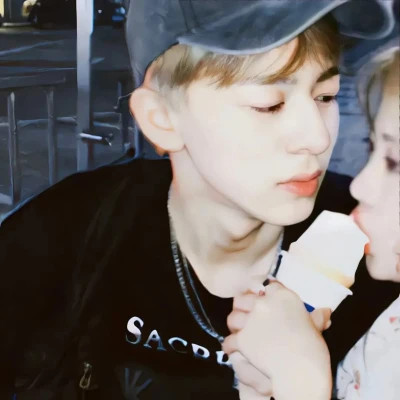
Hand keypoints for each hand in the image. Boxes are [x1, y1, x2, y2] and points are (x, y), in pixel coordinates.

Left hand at [223, 282, 331, 399]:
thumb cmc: (313, 348)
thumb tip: (325, 311)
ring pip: (233, 317)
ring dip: (235, 324)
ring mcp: (251, 320)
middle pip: (244, 298)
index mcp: (283, 296)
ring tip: (239, 331)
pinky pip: (229, 340)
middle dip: (245, 307)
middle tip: (249, 317)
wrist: (300, 370)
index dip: (267, 294)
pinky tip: (234, 349)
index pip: (270, 286)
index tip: (267, 301)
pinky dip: (231, 346)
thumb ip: (317, 317)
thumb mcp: (316, 328)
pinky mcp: (242, 338)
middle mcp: (264, 303)